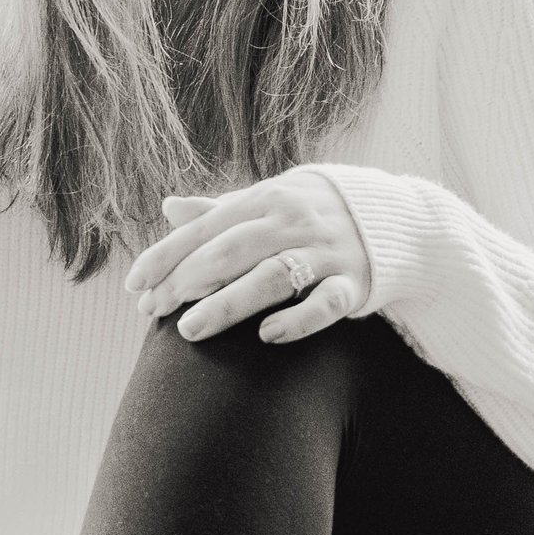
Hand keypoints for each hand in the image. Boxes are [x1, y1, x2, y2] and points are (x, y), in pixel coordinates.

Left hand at [124, 169, 372, 344]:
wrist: (398, 223)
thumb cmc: (318, 213)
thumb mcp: (271, 201)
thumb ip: (220, 208)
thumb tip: (167, 206)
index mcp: (268, 197)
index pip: (206, 227)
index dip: (167, 255)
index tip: (135, 285)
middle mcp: (294, 220)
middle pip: (231, 251)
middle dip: (185, 282)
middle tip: (152, 313)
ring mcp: (327, 252)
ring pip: (271, 276)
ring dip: (227, 303)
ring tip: (189, 330)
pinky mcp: (355, 283)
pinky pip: (326, 303)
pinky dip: (297, 319)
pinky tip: (266, 336)